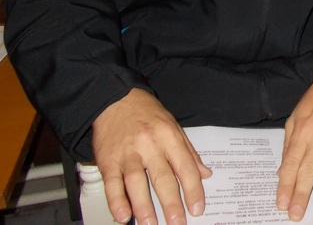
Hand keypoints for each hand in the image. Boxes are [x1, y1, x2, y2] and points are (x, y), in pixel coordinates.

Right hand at [92, 88, 211, 224]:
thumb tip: (205, 174)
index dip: (193, 189)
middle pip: (162, 177)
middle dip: (171, 203)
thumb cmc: (147, 114)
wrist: (115, 99)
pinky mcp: (108, 160)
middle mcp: (149, 145)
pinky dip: (116, 201)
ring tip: (151, 224)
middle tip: (178, 222)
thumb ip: (189, 153)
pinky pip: (112, 183)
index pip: (185, 166)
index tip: (198, 208)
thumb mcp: (173, 126)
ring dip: (143, 206)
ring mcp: (127, 154)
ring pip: (136, 182)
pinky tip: (124, 215)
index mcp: (169, 137)